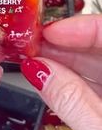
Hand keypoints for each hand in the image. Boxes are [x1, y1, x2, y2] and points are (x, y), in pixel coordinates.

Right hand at [21, 15, 101, 129]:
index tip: (49, 33)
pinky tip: (53, 80)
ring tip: (37, 59)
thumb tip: (39, 70)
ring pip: (99, 66)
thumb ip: (72, 101)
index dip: (80, 28)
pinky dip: (73, 82)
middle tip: (34, 45)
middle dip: (66, 44)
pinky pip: (96, 86)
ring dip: (66, 61)